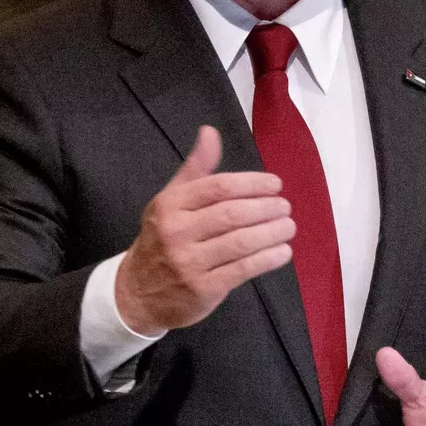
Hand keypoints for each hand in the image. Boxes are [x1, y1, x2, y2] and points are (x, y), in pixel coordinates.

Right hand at [114, 125, 294, 334]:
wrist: (137, 293)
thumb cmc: (162, 240)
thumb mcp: (171, 201)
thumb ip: (195, 169)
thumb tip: (210, 132)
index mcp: (170, 205)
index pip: (218, 187)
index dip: (252, 183)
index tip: (275, 184)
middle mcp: (177, 232)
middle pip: (232, 214)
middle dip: (266, 208)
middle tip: (285, 207)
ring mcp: (189, 262)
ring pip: (241, 242)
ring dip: (272, 233)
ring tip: (288, 226)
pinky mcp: (203, 289)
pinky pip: (243, 270)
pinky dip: (268, 259)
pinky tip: (282, 252)